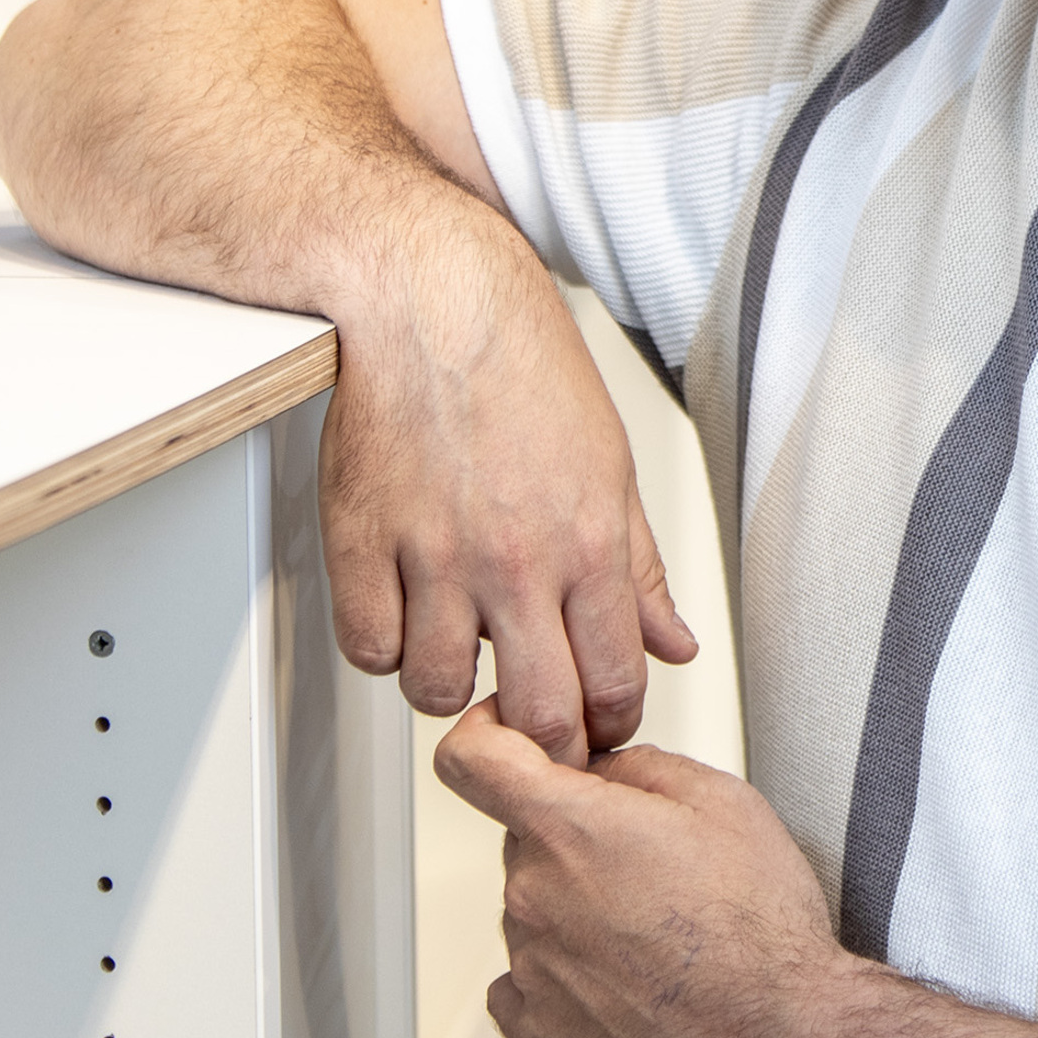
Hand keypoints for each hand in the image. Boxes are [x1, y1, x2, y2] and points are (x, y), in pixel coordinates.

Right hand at [322, 219, 696, 762]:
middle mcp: (516, 561)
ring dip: (451, 686)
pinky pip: (369, 649)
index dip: (608, 723)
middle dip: (542, 737)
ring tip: (459, 643)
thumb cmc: (522, 368)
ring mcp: (435, 557)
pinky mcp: (362, 544)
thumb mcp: (611, 465)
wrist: (432, 301)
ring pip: (440, 692)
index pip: (615, 686)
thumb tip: (674, 644)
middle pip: (538, 715)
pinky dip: (385, 646)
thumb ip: (642, 569)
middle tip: (529, 718)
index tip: (594, 722)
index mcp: (589, 544)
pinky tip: (404, 611)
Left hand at [434, 698, 855, 1037]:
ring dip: (577, 913)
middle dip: (575, 842)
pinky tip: (624, 980)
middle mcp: (535, 897)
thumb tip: (601, 768)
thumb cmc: (761, 929)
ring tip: (655, 937)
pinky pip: (525, 985)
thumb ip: (638, 766)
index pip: (470, 760)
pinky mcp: (539, 1033)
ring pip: (534, 913)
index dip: (486, 738)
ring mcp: (531, 971)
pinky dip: (566, 977)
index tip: (510, 745)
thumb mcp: (722, 801)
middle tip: (650, 869)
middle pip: (524, 843)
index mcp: (570, 829)